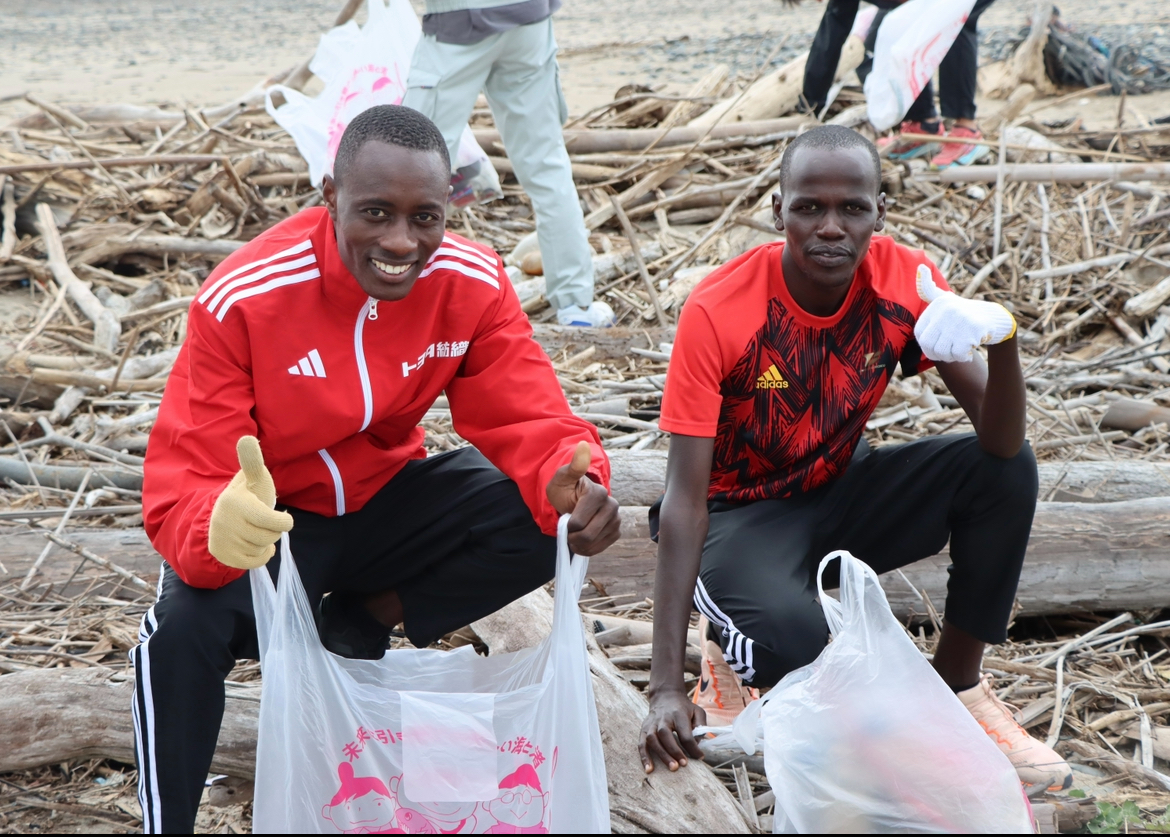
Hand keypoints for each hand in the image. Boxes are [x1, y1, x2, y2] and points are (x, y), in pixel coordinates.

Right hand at [208, 436, 293, 569]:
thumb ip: (253, 461)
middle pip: (269, 536)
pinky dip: (261, 556)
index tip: (284, 518)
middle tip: (265, 522)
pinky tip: (255, 544)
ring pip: (262, 549)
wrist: (222, 516)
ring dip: (266, 542)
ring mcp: (222, 540)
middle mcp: (225, 522)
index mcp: (235, 501)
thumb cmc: (248, 496)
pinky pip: (254, 563)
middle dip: (273, 530)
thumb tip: (247, 439)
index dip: (283, 522)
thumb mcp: (253, 478)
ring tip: (257, 530)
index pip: (271, 521)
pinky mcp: (223, 555)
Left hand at [545, 441, 619, 555]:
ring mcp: (616, 519)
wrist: (573, 498)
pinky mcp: (617, 531)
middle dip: (572, 537)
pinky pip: (601, 548)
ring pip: (593, 544)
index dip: (566, 526)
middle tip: (567, 530)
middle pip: (587, 536)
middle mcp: (612, 506)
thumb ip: (574, 466)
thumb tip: (583, 446)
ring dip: (579, 544)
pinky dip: (588, 549)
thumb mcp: (563, 477)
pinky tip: (582, 541)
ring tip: (574, 534)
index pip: (577, 523)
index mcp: (598, 493)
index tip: (564, 518)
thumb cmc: (565, 488)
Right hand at [638, 689, 706, 772]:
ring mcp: (651, 724)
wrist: (665, 696)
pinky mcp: (644, 729)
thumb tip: (698, 744)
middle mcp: (663, 718)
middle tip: (682, 765)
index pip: (684, 732)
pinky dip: (644, 757)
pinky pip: (641, 744)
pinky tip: (649, 769)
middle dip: (674, 751)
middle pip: (665, 735)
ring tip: (671, 768)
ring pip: (652, 739)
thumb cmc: (684, 708)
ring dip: (661, 755)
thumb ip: (700, 726)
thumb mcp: (697, 712)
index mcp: (678, 714)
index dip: (693, 747)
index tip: (700, 757)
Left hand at [915, 264, 1015, 362]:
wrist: (995, 318)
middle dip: (939, 354)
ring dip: (951, 357)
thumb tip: (920, 268)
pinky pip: (958, 354)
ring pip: (942, 351)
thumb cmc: (964, 312)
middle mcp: (947, 308)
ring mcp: (960, 318)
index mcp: (938, 303)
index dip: (928, 346)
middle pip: (929, 345)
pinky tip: (970, 351)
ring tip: (959, 350)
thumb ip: (928, 289)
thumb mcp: (944, 298)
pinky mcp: (973, 329)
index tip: (939, 345)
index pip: (920, 335)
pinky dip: (963, 357)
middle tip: (950, 352)